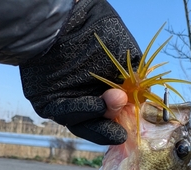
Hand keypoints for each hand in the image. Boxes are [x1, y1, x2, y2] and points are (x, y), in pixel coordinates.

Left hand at [20, 0, 140, 144]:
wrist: (63, 16)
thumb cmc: (94, 29)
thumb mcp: (123, 53)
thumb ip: (133, 78)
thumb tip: (142, 101)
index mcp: (101, 90)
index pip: (113, 115)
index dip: (123, 121)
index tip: (134, 125)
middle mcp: (83, 99)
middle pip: (96, 124)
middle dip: (110, 128)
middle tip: (123, 132)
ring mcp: (65, 102)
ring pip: (81, 123)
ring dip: (100, 117)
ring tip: (116, 103)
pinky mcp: (48, 102)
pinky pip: (65, 112)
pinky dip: (82, 111)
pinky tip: (97, 105)